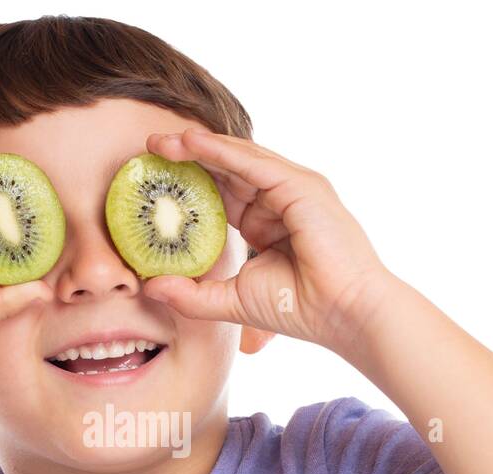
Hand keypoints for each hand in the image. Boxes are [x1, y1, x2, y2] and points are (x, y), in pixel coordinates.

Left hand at [141, 128, 391, 351]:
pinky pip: (252, 163)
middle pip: (227, 169)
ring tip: (161, 140)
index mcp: (266, 222)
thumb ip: (192, 294)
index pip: (223, 192)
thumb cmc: (300, 310)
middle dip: (187, 156)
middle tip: (148, 146)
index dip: (188, 182)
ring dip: (198, 147)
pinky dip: (220, 151)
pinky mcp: (301, 186)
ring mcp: (293, 189)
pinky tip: (190, 144)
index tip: (152, 178)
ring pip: (238, 159)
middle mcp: (280, 200)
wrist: (344, 314)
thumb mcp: (232, 300)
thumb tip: (149, 287)